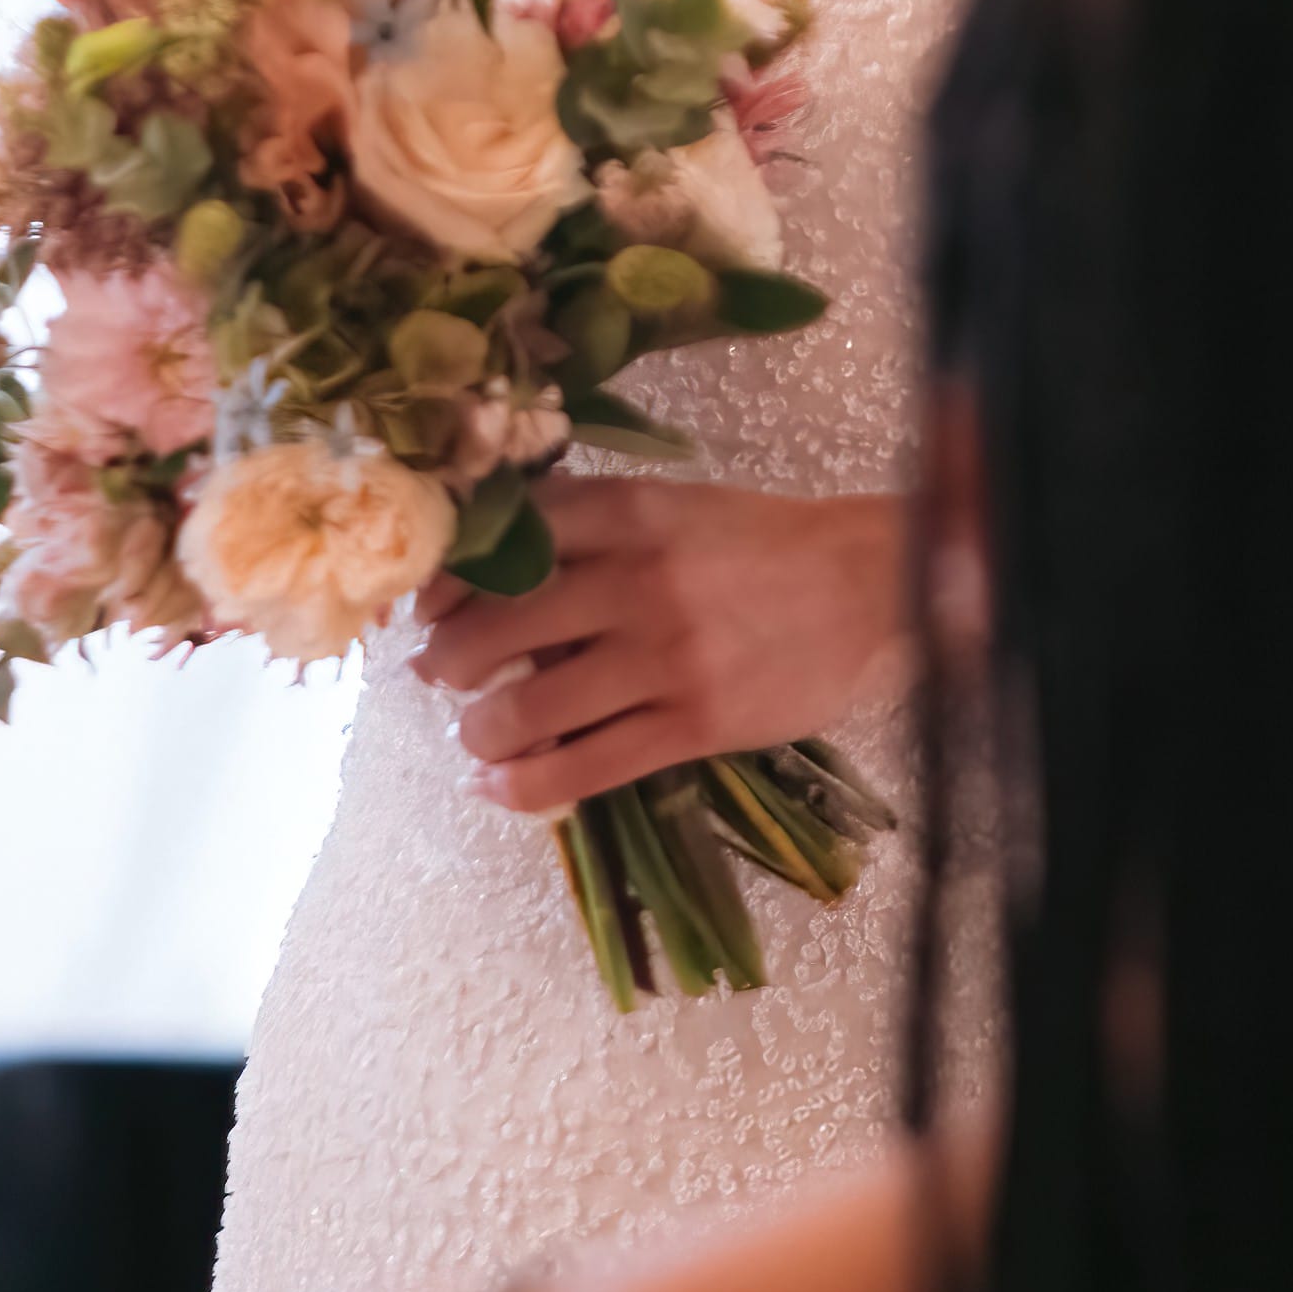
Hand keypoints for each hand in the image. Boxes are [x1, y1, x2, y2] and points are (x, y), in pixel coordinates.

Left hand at [403, 475, 909, 817]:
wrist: (866, 585)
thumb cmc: (755, 543)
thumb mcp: (666, 504)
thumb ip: (583, 523)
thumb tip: (484, 560)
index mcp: (623, 515)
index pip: (499, 548)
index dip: (444, 584)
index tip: (425, 607)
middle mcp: (633, 582)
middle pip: (494, 631)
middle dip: (446, 663)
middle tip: (438, 675)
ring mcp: (663, 658)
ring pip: (528, 710)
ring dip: (478, 731)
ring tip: (474, 734)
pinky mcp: (693, 725)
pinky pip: (584, 769)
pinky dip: (523, 787)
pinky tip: (496, 787)